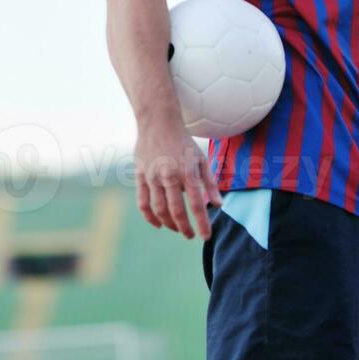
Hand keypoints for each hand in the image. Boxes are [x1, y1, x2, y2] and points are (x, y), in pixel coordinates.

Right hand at [134, 124, 222, 239]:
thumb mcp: (201, 159)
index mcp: (187, 171)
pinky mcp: (140, 176)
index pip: (196, 204)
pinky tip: (158, 224)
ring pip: (159, 209)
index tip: (206, 237)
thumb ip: (210, 183)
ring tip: (177, 229)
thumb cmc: (183, 142)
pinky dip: (149, 217)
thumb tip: (218, 205)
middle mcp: (169, 175)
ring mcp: (152, 177)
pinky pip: (143, 202)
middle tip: (190, 236)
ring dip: (169, 224)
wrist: (158, 122)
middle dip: (184, 228)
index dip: (202, 223)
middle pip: (176, 211)